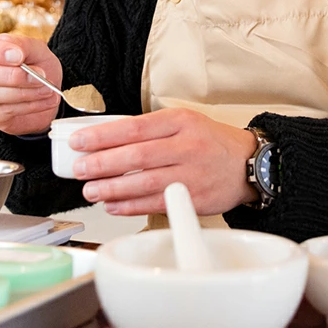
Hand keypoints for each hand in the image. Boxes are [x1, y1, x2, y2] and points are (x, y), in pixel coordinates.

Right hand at [0, 34, 60, 134]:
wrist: (47, 91)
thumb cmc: (37, 66)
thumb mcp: (36, 49)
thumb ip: (23, 45)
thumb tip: (14, 53)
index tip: (19, 57)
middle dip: (14, 76)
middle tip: (39, 76)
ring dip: (26, 93)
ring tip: (47, 89)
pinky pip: (4, 111)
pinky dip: (30, 106)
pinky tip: (44, 100)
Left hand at [69, 109, 258, 215]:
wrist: (248, 164)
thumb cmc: (211, 142)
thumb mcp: (184, 122)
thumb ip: (150, 130)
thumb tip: (107, 143)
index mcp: (180, 121)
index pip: (134, 127)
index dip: (102, 136)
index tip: (80, 142)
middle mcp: (187, 146)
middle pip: (136, 155)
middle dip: (102, 164)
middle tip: (79, 169)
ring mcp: (192, 173)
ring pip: (143, 182)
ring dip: (112, 188)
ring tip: (90, 190)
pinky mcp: (194, 198)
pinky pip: (156, 203)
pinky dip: (130, 206)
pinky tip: (113, 205)